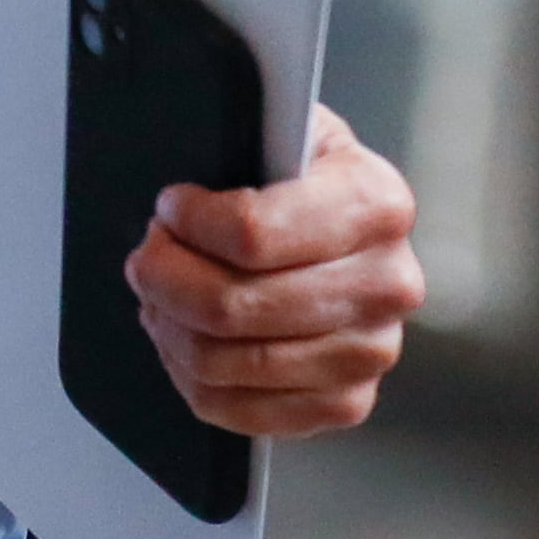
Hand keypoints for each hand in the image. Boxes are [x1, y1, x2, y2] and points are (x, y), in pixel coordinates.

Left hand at [127, 106, 424, 437]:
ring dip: (171, 328)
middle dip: (164, 278)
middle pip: (231, 306)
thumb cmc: (297, 174)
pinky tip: (188, 341)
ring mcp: (372, 349)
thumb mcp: (280, 125)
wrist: (340, 222)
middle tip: (148, 257)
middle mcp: (389, 282)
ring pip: (225, 363)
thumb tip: (198, 139)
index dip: (188, 224)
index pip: (251, 234)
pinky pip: (242, 413)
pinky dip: (194, 380)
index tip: (169, 208)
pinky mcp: (348, 399)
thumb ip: (245, 129)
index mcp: (376, 202)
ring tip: (161, 297)